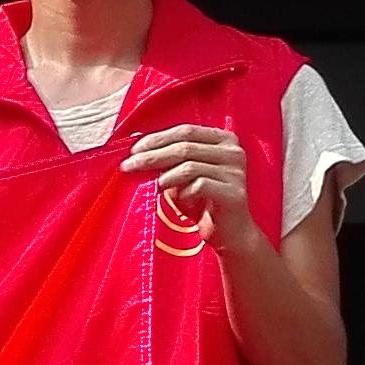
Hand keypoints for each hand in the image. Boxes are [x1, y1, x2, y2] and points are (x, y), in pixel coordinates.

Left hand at [120, 123, 260, 245]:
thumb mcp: (185, 175)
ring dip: (164, 177)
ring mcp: (236, 172)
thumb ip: (169, 159)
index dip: (157, 138)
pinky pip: (199, 186)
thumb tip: (135, 150)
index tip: (133, 151)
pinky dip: (183, 194)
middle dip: (152, 156)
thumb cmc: (203, 202)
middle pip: (185, 147)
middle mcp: (233, 151)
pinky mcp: (234, 193)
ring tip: (151, 187)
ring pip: (190, 166)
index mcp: (223, 139)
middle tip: (128, 166)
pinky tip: (178, 202)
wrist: (230, 233)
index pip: (186, 131)